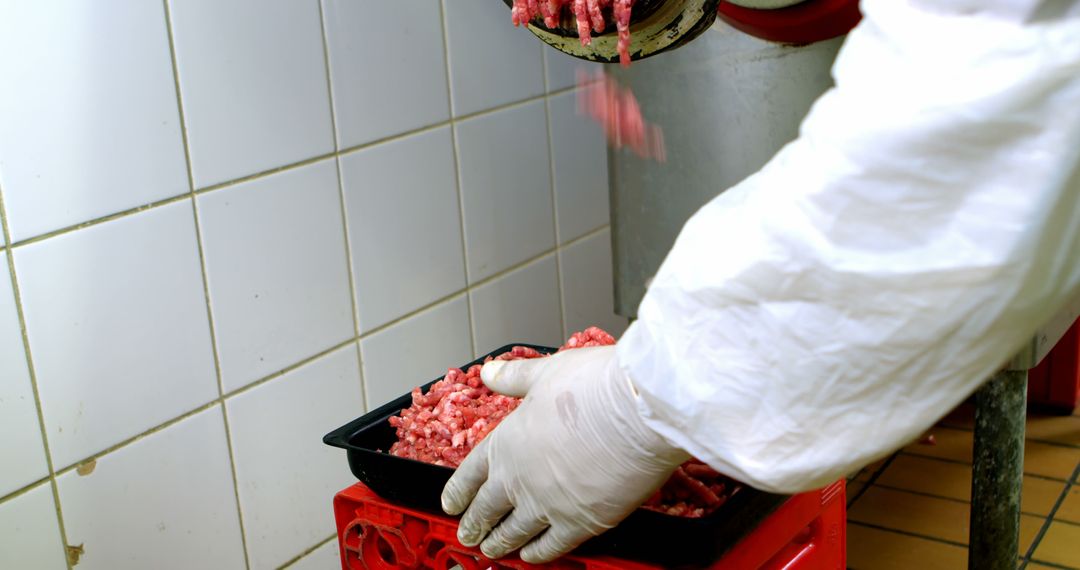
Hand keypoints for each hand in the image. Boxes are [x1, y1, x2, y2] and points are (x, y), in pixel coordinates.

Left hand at [440, 345, 688, 562]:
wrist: (637, 411)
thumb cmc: (596, 387)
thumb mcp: (546, 372)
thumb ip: (515, 378)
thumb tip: (490, 372)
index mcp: (506, 441)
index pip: (470, 474)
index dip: (458, 492)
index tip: (450, 504)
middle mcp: (519, 478)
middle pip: (487, 508)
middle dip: (474, 524)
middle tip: (467, 534)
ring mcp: (547, 504)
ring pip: (514, 533)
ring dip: (500, 543)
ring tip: (492, 549)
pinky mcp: (580, 523)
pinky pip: (550, 546)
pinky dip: (537, 554)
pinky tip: (532, 556)